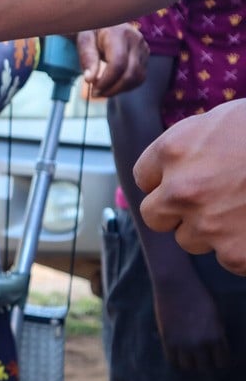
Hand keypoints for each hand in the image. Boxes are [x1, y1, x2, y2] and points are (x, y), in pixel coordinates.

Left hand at [76, 24, 147, 96]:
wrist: (105, 23)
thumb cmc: (92, 31)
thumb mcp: (84, 40)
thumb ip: (87, 57)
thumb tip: (90, 79)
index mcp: (120, 34)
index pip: (118, 63)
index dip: (107, 81)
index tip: (93, 89)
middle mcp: (136, 40)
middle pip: (131, 73)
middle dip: (113, 88)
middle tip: (96, 93)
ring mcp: (143, 49)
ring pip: (138, 77)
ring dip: (120, 89)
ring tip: (103, 90)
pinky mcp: (145, 57)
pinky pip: (140, 77)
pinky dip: (126, 86)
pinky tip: (112, 86)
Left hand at [134, 98, 245, 274]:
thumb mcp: (220, 121)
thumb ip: (189, 146)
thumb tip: (172, 166)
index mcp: (173, 151)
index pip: (145, 178)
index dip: (166, 179)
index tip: (188, 177)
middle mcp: (180, 189)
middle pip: (154, 216)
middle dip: (175, 212)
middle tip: (208, 202)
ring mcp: (206, 224)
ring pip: (189, 240)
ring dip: (211, 230)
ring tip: (244, 208)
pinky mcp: (235, 254)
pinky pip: (226, 259)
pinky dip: (243, 248)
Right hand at [153, 274, 229, 369]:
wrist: (176, 284)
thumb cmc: (198, 295)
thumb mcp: (215, 315)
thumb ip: (216, 333)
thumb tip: (215, 347)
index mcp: (216, 336)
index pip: (222, 362)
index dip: (218, 360)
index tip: (214, 357)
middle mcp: (201, 343)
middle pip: (204, 367)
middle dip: (203, 362)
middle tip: (200, 357)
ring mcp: (183, 343)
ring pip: (188, 367)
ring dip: (188, 362)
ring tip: (187, 355)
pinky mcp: (168, 340)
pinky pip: (172, 361)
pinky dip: (175, 359)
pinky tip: (176, 352)